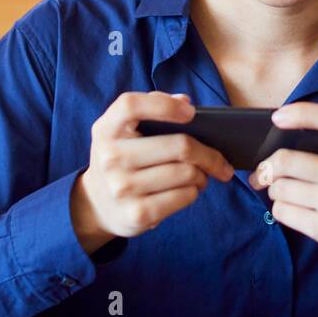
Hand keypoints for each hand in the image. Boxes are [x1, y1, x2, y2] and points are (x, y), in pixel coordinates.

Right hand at [71, 91, 233, 253]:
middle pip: (179, 146)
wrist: (97, 205)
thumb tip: (185, 102)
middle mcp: (110, 158)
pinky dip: (194, 191)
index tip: (191, 113)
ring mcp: (122, 188)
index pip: (130, 105)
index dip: (165, 104)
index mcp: (106, 129)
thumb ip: (151, 108)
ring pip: (187, 173)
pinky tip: (190, 189)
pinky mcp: (137, 214)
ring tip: (202, 174)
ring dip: (203, 174)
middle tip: (220, 158)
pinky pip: (185, 196)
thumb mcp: (122, 131)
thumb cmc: (122, 158)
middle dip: (209, 153)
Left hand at [249, 102, 317, 268]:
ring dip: (275, 189)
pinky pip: (283, 212)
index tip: (279, 117)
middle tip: (266, 169)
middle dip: (268, 166)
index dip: (303, 112)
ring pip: (280, 188)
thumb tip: (278, 141)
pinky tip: (294, 207)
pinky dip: (281, 207)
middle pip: (287, 160)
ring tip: (287, 190)